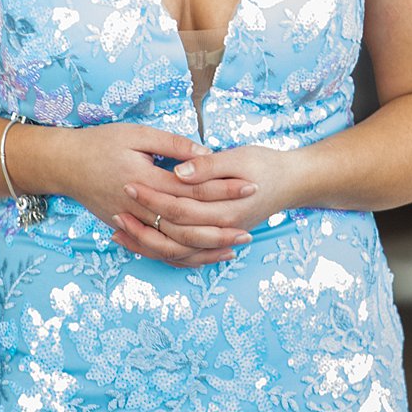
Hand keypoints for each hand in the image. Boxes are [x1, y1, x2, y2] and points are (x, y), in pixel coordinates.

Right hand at [57, 122, 261, 269]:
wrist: (64, 164)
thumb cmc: (101, 143)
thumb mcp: (137, 134)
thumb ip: (172, 144)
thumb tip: (205, 153)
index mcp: (145, 178)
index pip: (192, 188)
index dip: (223, 188)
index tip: (249, 186)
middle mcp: (139, 206)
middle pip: (185, 224)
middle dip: (219, 229)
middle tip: (249, 231)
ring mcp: (131, 222)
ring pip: (171, 244)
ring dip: (203, 249)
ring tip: (231, 248)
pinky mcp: (126, 229)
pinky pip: (156, 250)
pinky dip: (179, 255)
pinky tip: (200, 256)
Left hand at [111, 143, 306, 266]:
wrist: (292, 183)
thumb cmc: (266, 165)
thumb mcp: (240, 157)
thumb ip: (209, 166)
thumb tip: (179, 172)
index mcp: (225, 208)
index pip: (180, 206)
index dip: (153, 196)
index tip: (129, 184)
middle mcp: (222, 229)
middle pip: (174, 232)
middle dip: (144, 219)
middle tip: (119, 205)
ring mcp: (220, 237)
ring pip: (177, 250)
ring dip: (147, 241)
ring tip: (119, 230)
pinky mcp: (217, 238)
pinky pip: (185, 254)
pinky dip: (162, 250)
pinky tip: (141, 242)